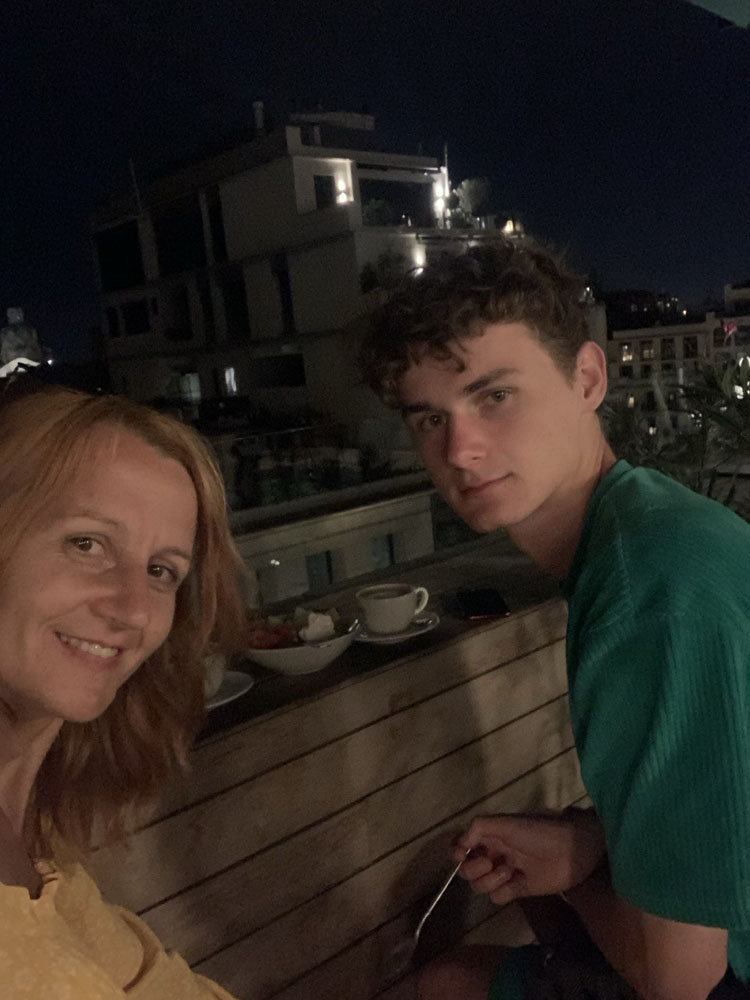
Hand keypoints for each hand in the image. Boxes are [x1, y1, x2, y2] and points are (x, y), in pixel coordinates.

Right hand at [454, 811, 605, 905]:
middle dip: (474, 869)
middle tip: (490, 862)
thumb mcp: (507, 823)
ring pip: (480, 886)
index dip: (456, 852)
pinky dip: (504, 892)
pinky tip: (519, 883)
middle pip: (466, 870)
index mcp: (489, 836)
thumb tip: (460, 843)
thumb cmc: (538, 833)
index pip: (461, 845)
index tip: (461, 855)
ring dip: (490, 880)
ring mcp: (504, 873)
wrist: (571, 852)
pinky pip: (498, 898)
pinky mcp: (518, 890)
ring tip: (510, 871)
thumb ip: (480, 827)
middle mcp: (493, 854)